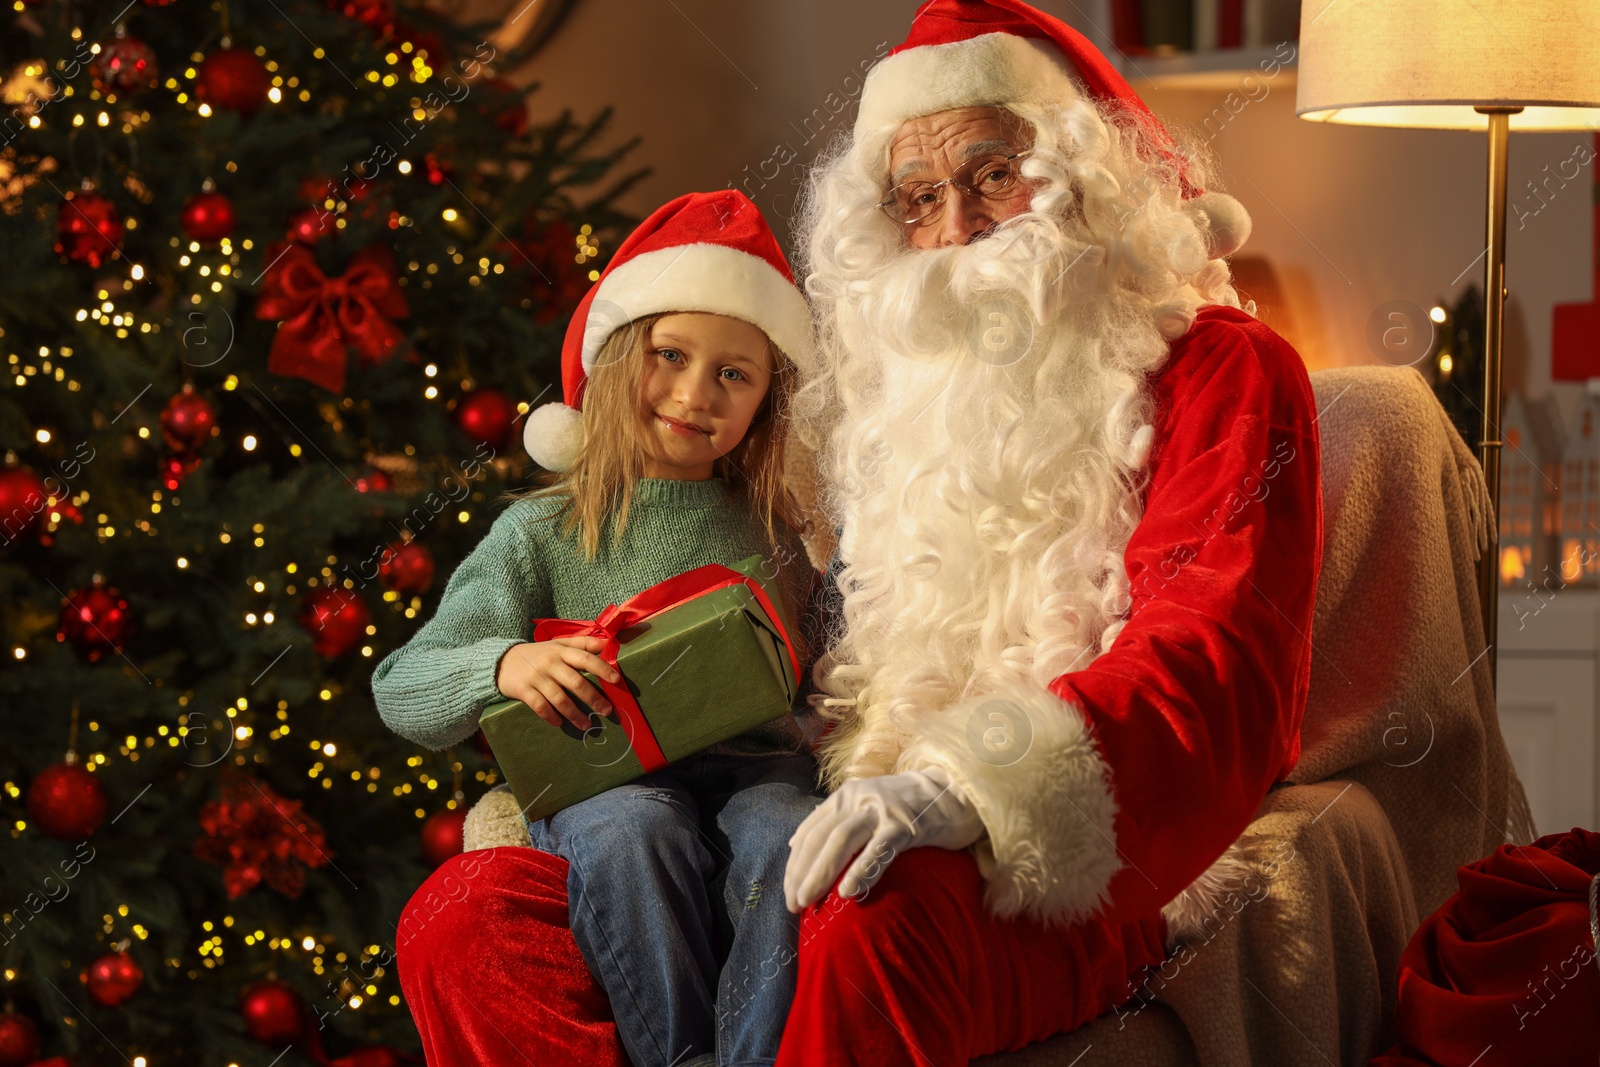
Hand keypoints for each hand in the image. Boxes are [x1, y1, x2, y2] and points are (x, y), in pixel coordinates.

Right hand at [495, 638, 622, 730]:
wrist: (502, 661)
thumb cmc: (538, 654)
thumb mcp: (558, 644)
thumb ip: (582, 643)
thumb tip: (609, 643)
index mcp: (561, 651)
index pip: (585, 658)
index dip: (602, 668)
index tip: (616, 680)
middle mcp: (550, 663)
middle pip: (575, 682)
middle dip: (593, 698)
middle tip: (606, 711)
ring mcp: (536, 677)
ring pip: (559, 698)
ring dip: (575, 714)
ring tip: (587, 725)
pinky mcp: (523, 690)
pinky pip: (540, 706)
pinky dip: (551, 716)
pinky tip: (559, 723)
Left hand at [783, 766, 984, 911]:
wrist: (954, 790)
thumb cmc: (907, 806)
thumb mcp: (865, 806)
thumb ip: (833, 822)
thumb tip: (793, 844)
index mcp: (844, 797)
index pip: (809, 832)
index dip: (795, 864)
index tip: (788, 892)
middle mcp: (857, 800)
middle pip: (819, 839)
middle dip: (801, 873)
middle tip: (793, 904)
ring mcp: (880, 811)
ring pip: (841, 842)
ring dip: (820, 874)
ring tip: (808, 901)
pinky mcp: (905, 825)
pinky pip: (878, 850)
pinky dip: (861, 871)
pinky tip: (849, 893)